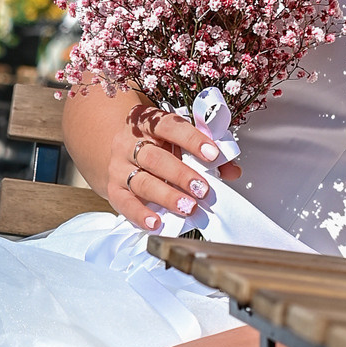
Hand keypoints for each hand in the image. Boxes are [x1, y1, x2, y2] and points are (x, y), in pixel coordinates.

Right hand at [104, 103, 234, 229]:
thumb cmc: (157, 144)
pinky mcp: (113, 189)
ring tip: (189, 207)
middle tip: (203, 190)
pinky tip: (157, 223)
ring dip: (167, 196)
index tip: (213, 154)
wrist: (121, 149)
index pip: (169, 126)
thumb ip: (207, 154)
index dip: (192, 139)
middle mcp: (129, 143)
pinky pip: (125, 203)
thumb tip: (232, 170)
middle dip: (181, 175)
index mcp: (148, 123)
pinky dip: (140, 215)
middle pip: (154, 158)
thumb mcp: (178, 140)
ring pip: (141, 182)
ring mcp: (119, 167)